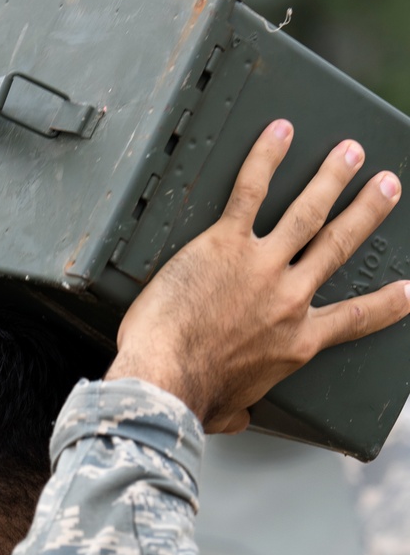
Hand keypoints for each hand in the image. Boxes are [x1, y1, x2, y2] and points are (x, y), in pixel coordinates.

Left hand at [106, 118, 409, 432]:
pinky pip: (250, 191)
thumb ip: (242, 408)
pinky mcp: (224, 244)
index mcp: (297, 341)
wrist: (167, 378)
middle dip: (367, 211)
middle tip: (386, 186)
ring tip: (350, 154)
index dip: (388, 303)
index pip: (356, 319)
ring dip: (332, 178)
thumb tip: (237, 419)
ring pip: (307, 212)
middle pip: (339, 245)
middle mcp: (289, 298)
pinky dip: (266, 159)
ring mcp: (260, 266)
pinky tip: (279, 134)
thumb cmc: (192, 396)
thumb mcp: (230, 411)